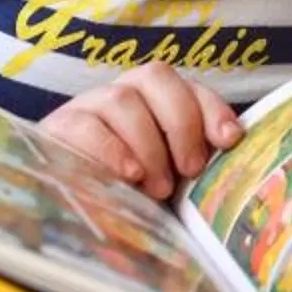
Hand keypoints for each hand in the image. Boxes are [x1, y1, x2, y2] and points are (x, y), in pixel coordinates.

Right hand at [40, 61, 243, 202]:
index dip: (211, 108)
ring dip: (148, 144)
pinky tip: (128, 175)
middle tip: (191, 169)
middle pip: (156, 76)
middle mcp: (122, 94)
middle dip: (182, 123)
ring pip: (122, 100)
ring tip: (158, 188)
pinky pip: (85, 125)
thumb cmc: (134, 197)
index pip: (187, 86)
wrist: (76, 215)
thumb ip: (196, 165)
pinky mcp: (57, 129)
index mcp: (154, 101)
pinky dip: (111, 149)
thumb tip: (233, 152)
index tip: (230, 140)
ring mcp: (87, 107)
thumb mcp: (172, 181)